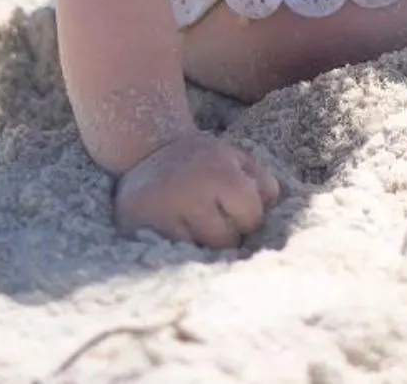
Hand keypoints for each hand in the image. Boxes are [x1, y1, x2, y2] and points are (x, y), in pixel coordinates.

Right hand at [112, 131, 280, 247]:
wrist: (148, 151)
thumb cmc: (203, 161)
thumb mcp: (238, 161)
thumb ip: (262, 183)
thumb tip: (270, 209)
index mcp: (218, 173)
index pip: (250, 217)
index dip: (249, 218)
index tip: (237, 210)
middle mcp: (189, 193)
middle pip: (225, 241)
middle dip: (226, 235)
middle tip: (214, 220)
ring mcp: (161, 215)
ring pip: (198, 254)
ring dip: (201, 247)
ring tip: (195, 228)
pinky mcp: (137, 230)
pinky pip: (169, 256)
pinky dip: (177, 251)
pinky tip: (176, 235)